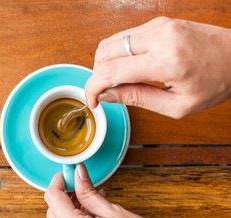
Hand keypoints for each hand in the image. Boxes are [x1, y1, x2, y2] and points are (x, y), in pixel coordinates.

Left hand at [44, 163, 191, 217]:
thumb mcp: (113, 210)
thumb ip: (89, 192)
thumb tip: (78, 174)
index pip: (53, 199)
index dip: (58, 181)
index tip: (67, 172)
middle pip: (53, 212)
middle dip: (61, 195)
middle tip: (77, 182)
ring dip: (68, 208)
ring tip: (87, 195)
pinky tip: (91, 211)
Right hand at [85, 17, 230, 118]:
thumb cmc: (215, 83)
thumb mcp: (177, 105)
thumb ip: (137, 98)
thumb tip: (107, 96)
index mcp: (167, 61)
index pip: (111, 71)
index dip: (93, 87)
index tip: (92, 100)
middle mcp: (160, 36)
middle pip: (105, 52)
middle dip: (97, 75)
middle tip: (105, 92)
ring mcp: (159, 25)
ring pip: (111, 41)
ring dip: (105, 63)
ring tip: (116, 81)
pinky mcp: (158, 21)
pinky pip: (125, 36)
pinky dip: (117, 53)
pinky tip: (127, 68)